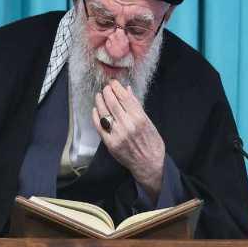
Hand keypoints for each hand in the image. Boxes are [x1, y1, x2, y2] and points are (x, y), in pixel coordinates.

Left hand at [91, 80, 164, 201]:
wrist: (149, 163)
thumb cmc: (151, 142)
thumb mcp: (148, 121)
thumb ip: (136, 105)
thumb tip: (127, 90)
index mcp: (139, 118)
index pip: (124, 97)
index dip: (116, 87)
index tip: (113, 83)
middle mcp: (128, 125)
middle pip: (112, 102)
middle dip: (106, 92)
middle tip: (105, 88)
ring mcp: (117, 134)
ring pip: (104, 112)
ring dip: (99, 101)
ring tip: (99, 96)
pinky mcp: (110, 143)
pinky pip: (99, 126)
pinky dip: (96, 116)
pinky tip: (96, 110)